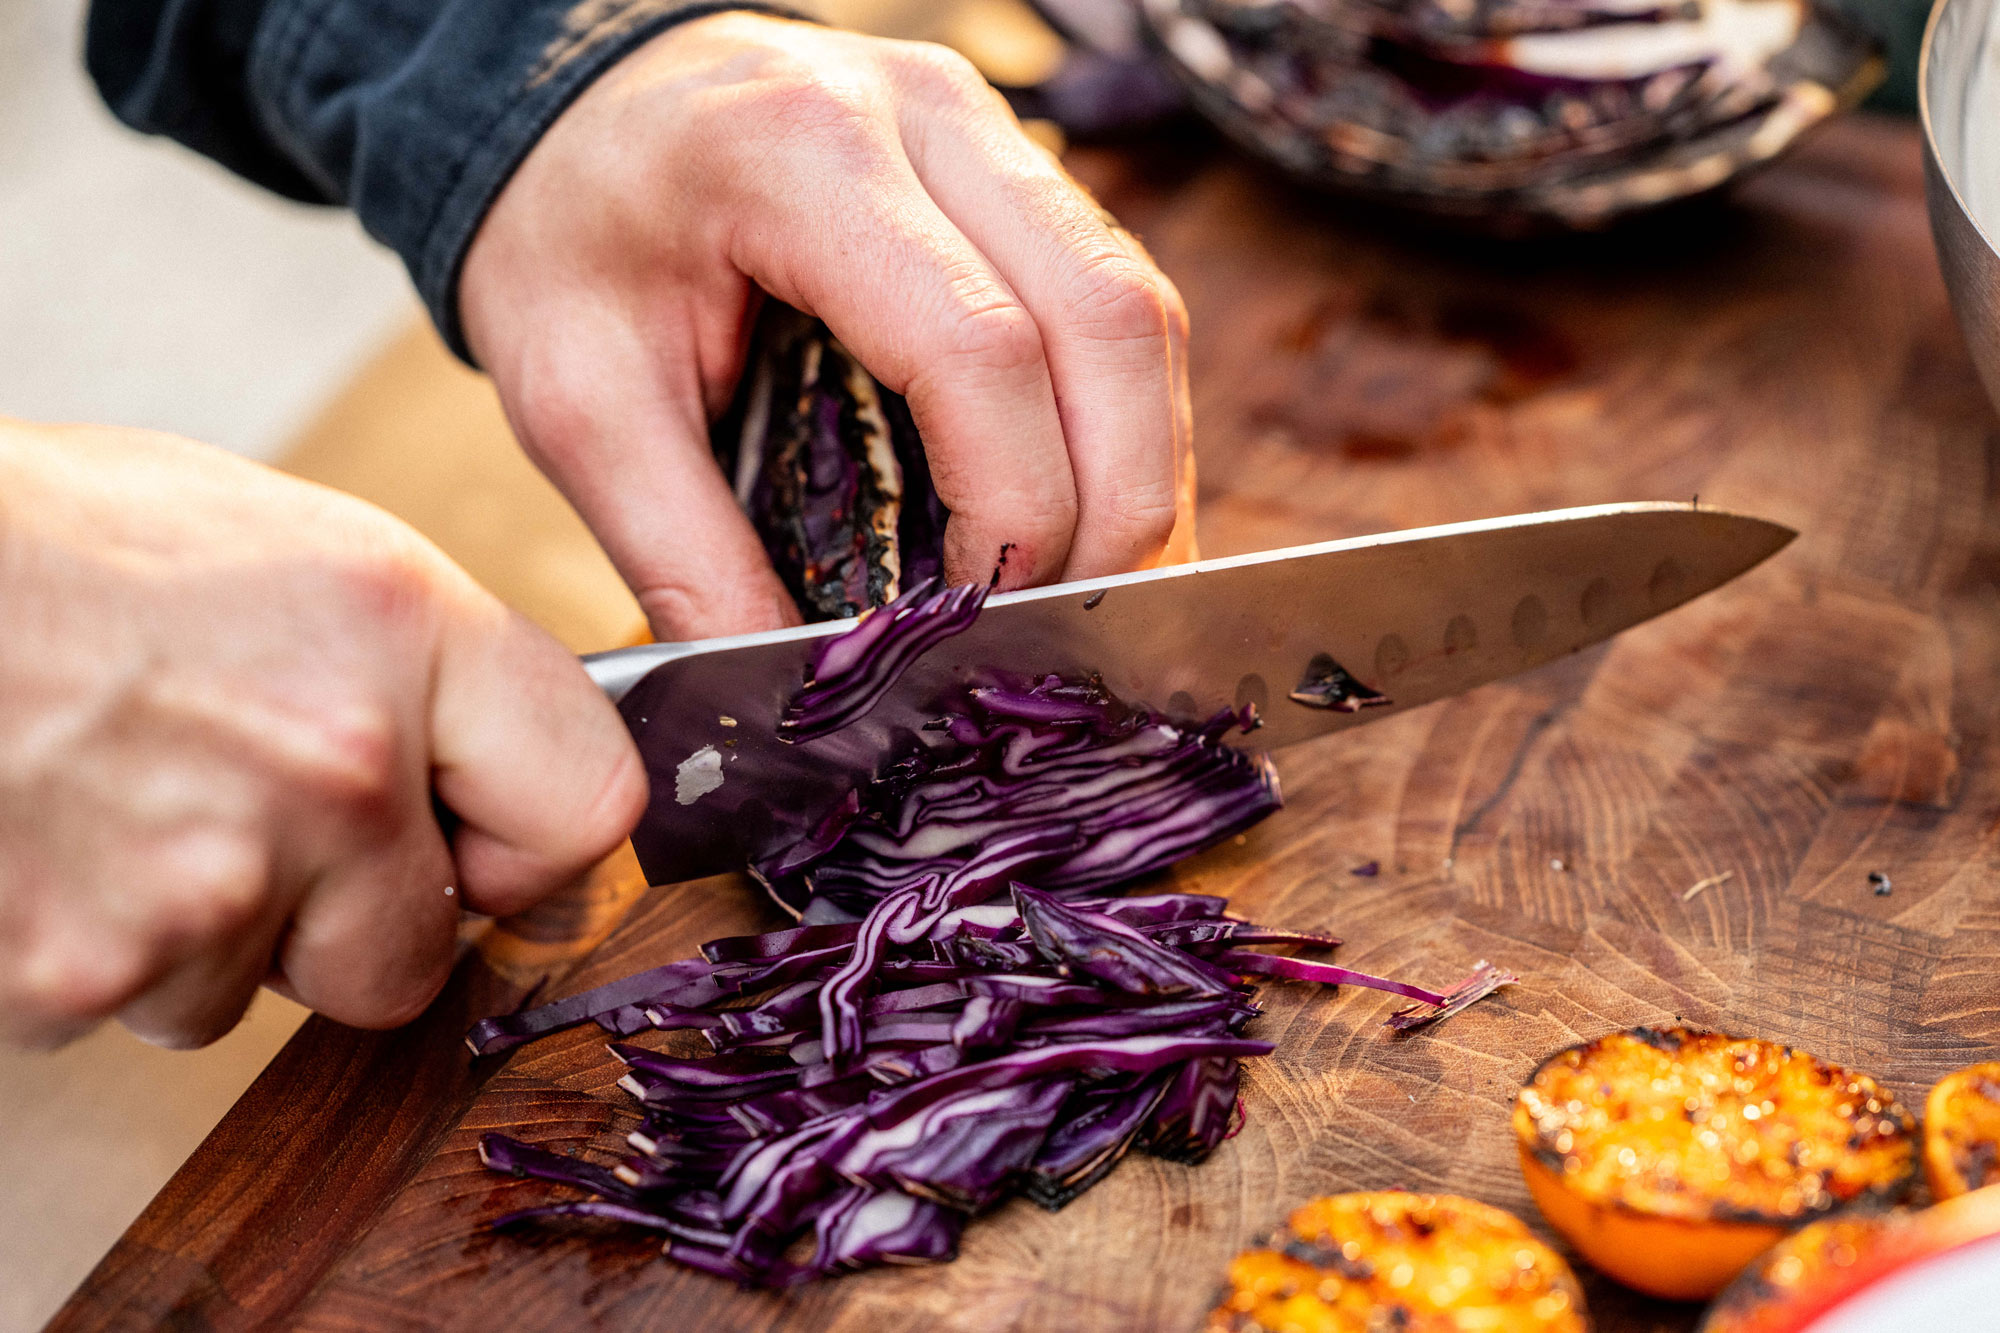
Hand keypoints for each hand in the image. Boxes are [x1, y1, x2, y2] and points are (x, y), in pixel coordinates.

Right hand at [0, 421, 644, 1048]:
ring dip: (206, 932)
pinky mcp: (83, 972)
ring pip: (256, 991)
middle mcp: (333, 765)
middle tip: (256, 829)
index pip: (589, 805)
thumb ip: (419, 668)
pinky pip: (128, 1008)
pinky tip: (54, 841)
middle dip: (346, 920)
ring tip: (120, 800)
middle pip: (417, 952)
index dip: (531, 843)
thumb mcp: (293, 548)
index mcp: (401, 634)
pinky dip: (93, 951)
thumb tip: (493, 766)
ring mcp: (208, 883)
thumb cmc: (57, 542)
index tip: (484, 844)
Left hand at [460, 11, 1195, 640]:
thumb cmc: (565, 235)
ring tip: (1095, 583)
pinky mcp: (1011, 163)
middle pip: (1111, 315)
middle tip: (1073, 622)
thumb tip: (806, 689)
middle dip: (1122, 500)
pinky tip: (1086, 504)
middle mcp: (925, 114)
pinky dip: (1121, 418)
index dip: (1016, 502)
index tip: (982, 614)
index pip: (979, 345)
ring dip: (1143, 463)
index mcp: (800, 157)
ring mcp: (985, 126)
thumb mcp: (577, 401)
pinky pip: (1117, 296)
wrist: (568, 104)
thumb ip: (683, 551)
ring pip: (1140, 305)